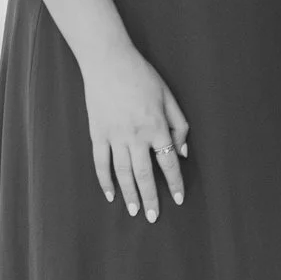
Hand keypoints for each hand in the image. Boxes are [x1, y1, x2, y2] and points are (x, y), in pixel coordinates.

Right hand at [81, 45, 188, 221]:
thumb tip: (183, 152)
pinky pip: (100, 163)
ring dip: (130, 194)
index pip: (168, 162)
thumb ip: (179, 124)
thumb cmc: (143, 76)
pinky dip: (104, 181)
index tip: (179, 199)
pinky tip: (111, 195)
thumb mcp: (169, 96)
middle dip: (151, 198)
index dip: (175, 182)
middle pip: (144, 174)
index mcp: (156, 126)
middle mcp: (135, 136)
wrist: (109, 62)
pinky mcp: (97, 134)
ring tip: (134, 211)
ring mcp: (114, 136)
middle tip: (153, 217)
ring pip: (122, 173)